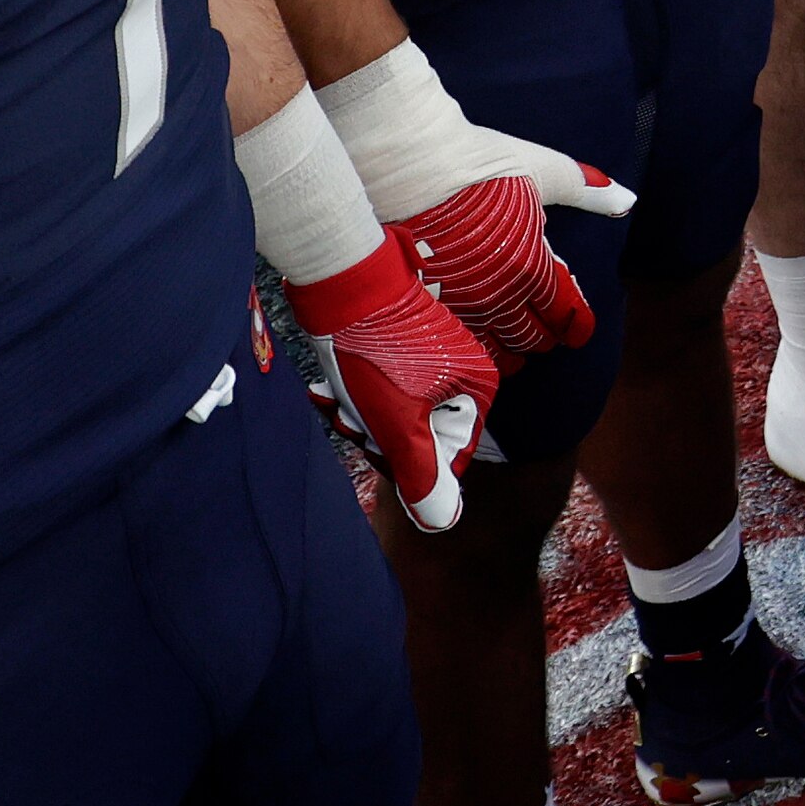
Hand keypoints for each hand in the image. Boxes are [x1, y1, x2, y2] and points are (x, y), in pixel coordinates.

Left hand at [281, 232, 493, 532]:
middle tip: (351, 415)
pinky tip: (327, 388)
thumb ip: (424, 477)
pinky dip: (355, 395)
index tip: (375, 442)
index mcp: (477, 390)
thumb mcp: (399, 424)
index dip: (406, 464)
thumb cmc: (376, 353)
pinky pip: (384, 390)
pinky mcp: (405, 348)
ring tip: (335, 396)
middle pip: (419, 437)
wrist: (341, 282)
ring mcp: (435, 359)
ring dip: (359, 416)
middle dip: (376, 435)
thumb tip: (442, 522)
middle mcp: (464, 373)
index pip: (447, 460)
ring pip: (395, 415)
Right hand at [316, 40, 632, 360]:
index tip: (576, 327)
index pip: (562, 315)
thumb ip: (586, 190)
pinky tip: (467, 338)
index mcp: (530, 267)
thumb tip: (627, 199)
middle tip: (542, 330)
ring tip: (507, 341)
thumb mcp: (540, 170)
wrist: (401, 162)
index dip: (573, 323)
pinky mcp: (418, 309)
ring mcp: (455, 308)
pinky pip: (451, 348)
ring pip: (490, 354)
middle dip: (540, 336)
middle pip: (529, 340)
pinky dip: (466, 349)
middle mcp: (495, 297)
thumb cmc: (474, 161)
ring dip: (505, 350)